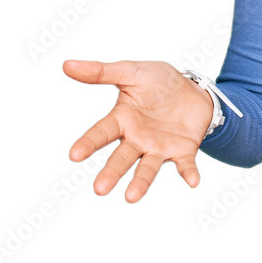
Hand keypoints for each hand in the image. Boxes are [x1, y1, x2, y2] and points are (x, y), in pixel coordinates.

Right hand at [63, 59, 214, 201]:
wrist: (194, 89)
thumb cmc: (160, 82)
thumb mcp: (132, 72)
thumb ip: (102, 72)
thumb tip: (67, 65)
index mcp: (122, 120)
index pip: (101, 132)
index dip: (88, 143)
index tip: (74, 155)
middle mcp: (137, 139)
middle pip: (121, 157)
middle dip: (111, 172)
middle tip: (100, 189)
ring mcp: (159, 147)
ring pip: (147, 167)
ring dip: (141, 182)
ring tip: (131, 197)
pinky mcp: (182, 151)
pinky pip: (185, 164)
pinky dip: (188, 173)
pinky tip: (192, 182)